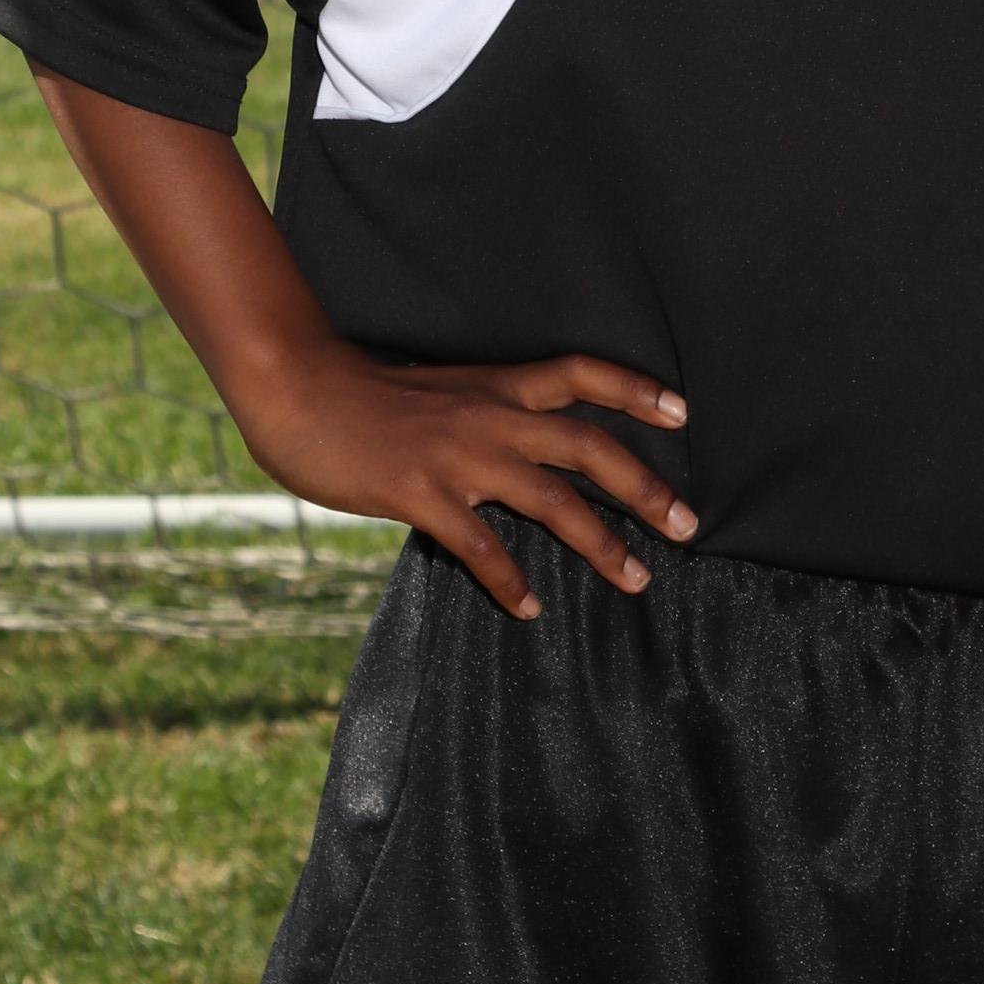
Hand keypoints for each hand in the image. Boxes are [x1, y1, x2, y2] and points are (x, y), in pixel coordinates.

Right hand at [231, 337, 696, 622]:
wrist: (295, 386)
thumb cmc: (359, 394)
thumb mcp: (436, 391)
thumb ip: (478, 416)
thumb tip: (511, 450)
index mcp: (493, 385)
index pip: (578, 374)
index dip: (633, 389)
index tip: (681, 409)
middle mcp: (489, 415)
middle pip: (588, 445)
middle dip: (645, 485)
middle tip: (688, 523)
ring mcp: (458, 454)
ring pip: (552, 498)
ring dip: (601, 542)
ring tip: (637, 578)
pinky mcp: (420, 492)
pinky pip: (480, 544)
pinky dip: (509, 579)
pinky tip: (528, 608)